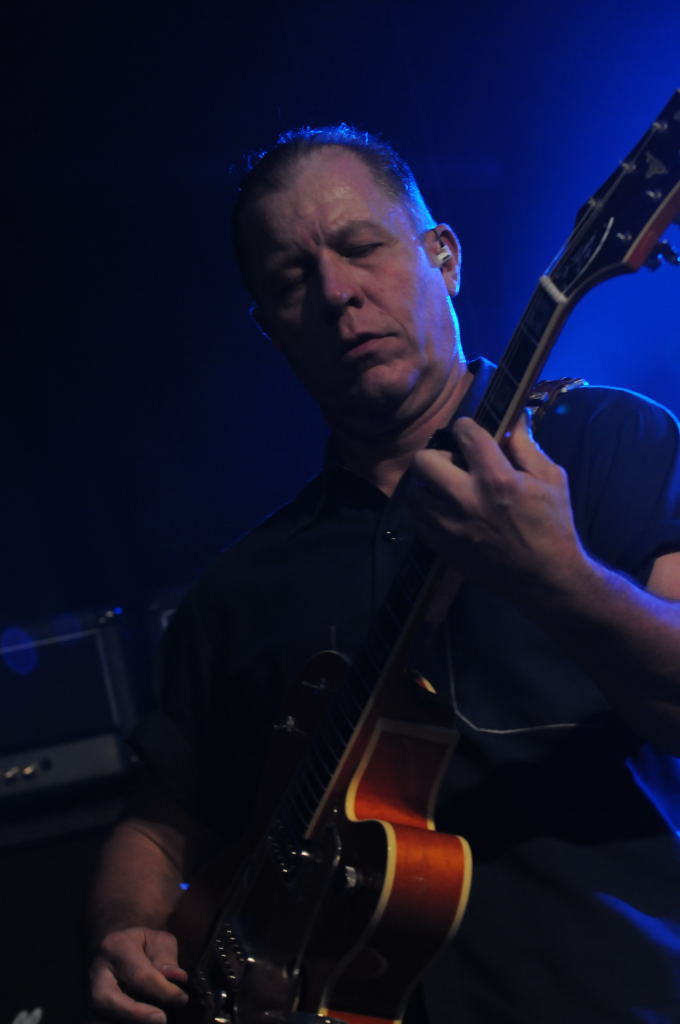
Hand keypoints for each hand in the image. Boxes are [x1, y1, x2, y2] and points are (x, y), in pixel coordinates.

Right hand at [89, 926, 188, 1022]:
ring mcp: (89, 994)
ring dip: (126, 1021)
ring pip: (98, 1016)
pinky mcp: (91, 1010)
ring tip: (153, 1021)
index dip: (163, 990)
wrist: (117, 947)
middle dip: (134, 1014)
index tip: (182, 998)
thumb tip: (177, 978)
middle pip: (105, 999)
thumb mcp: (158, 941)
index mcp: (116, 947)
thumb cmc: (142, 945)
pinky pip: (100, 1022)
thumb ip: (167, 959)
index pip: (139, 975)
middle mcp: (97, 973)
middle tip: (161, 1019)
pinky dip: (118, 1023)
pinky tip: (141, 1022)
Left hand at [409, 414, 585, 596]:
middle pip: (423, 460)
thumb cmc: (553, 524)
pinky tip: (443, 511)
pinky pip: (416, 521)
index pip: (464, 433)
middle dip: (437, 454)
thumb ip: (525, 445)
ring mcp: (450, 526)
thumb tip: (513, 415)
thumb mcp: (550, 478)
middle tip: (453, 463)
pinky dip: (426, 511)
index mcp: (497, 478)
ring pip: (413, 492)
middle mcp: (467, 500)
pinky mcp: (443, 548)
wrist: (546, 578)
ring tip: (445, 489)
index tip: (470, 434)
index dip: (466, 427)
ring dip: (428, 486)